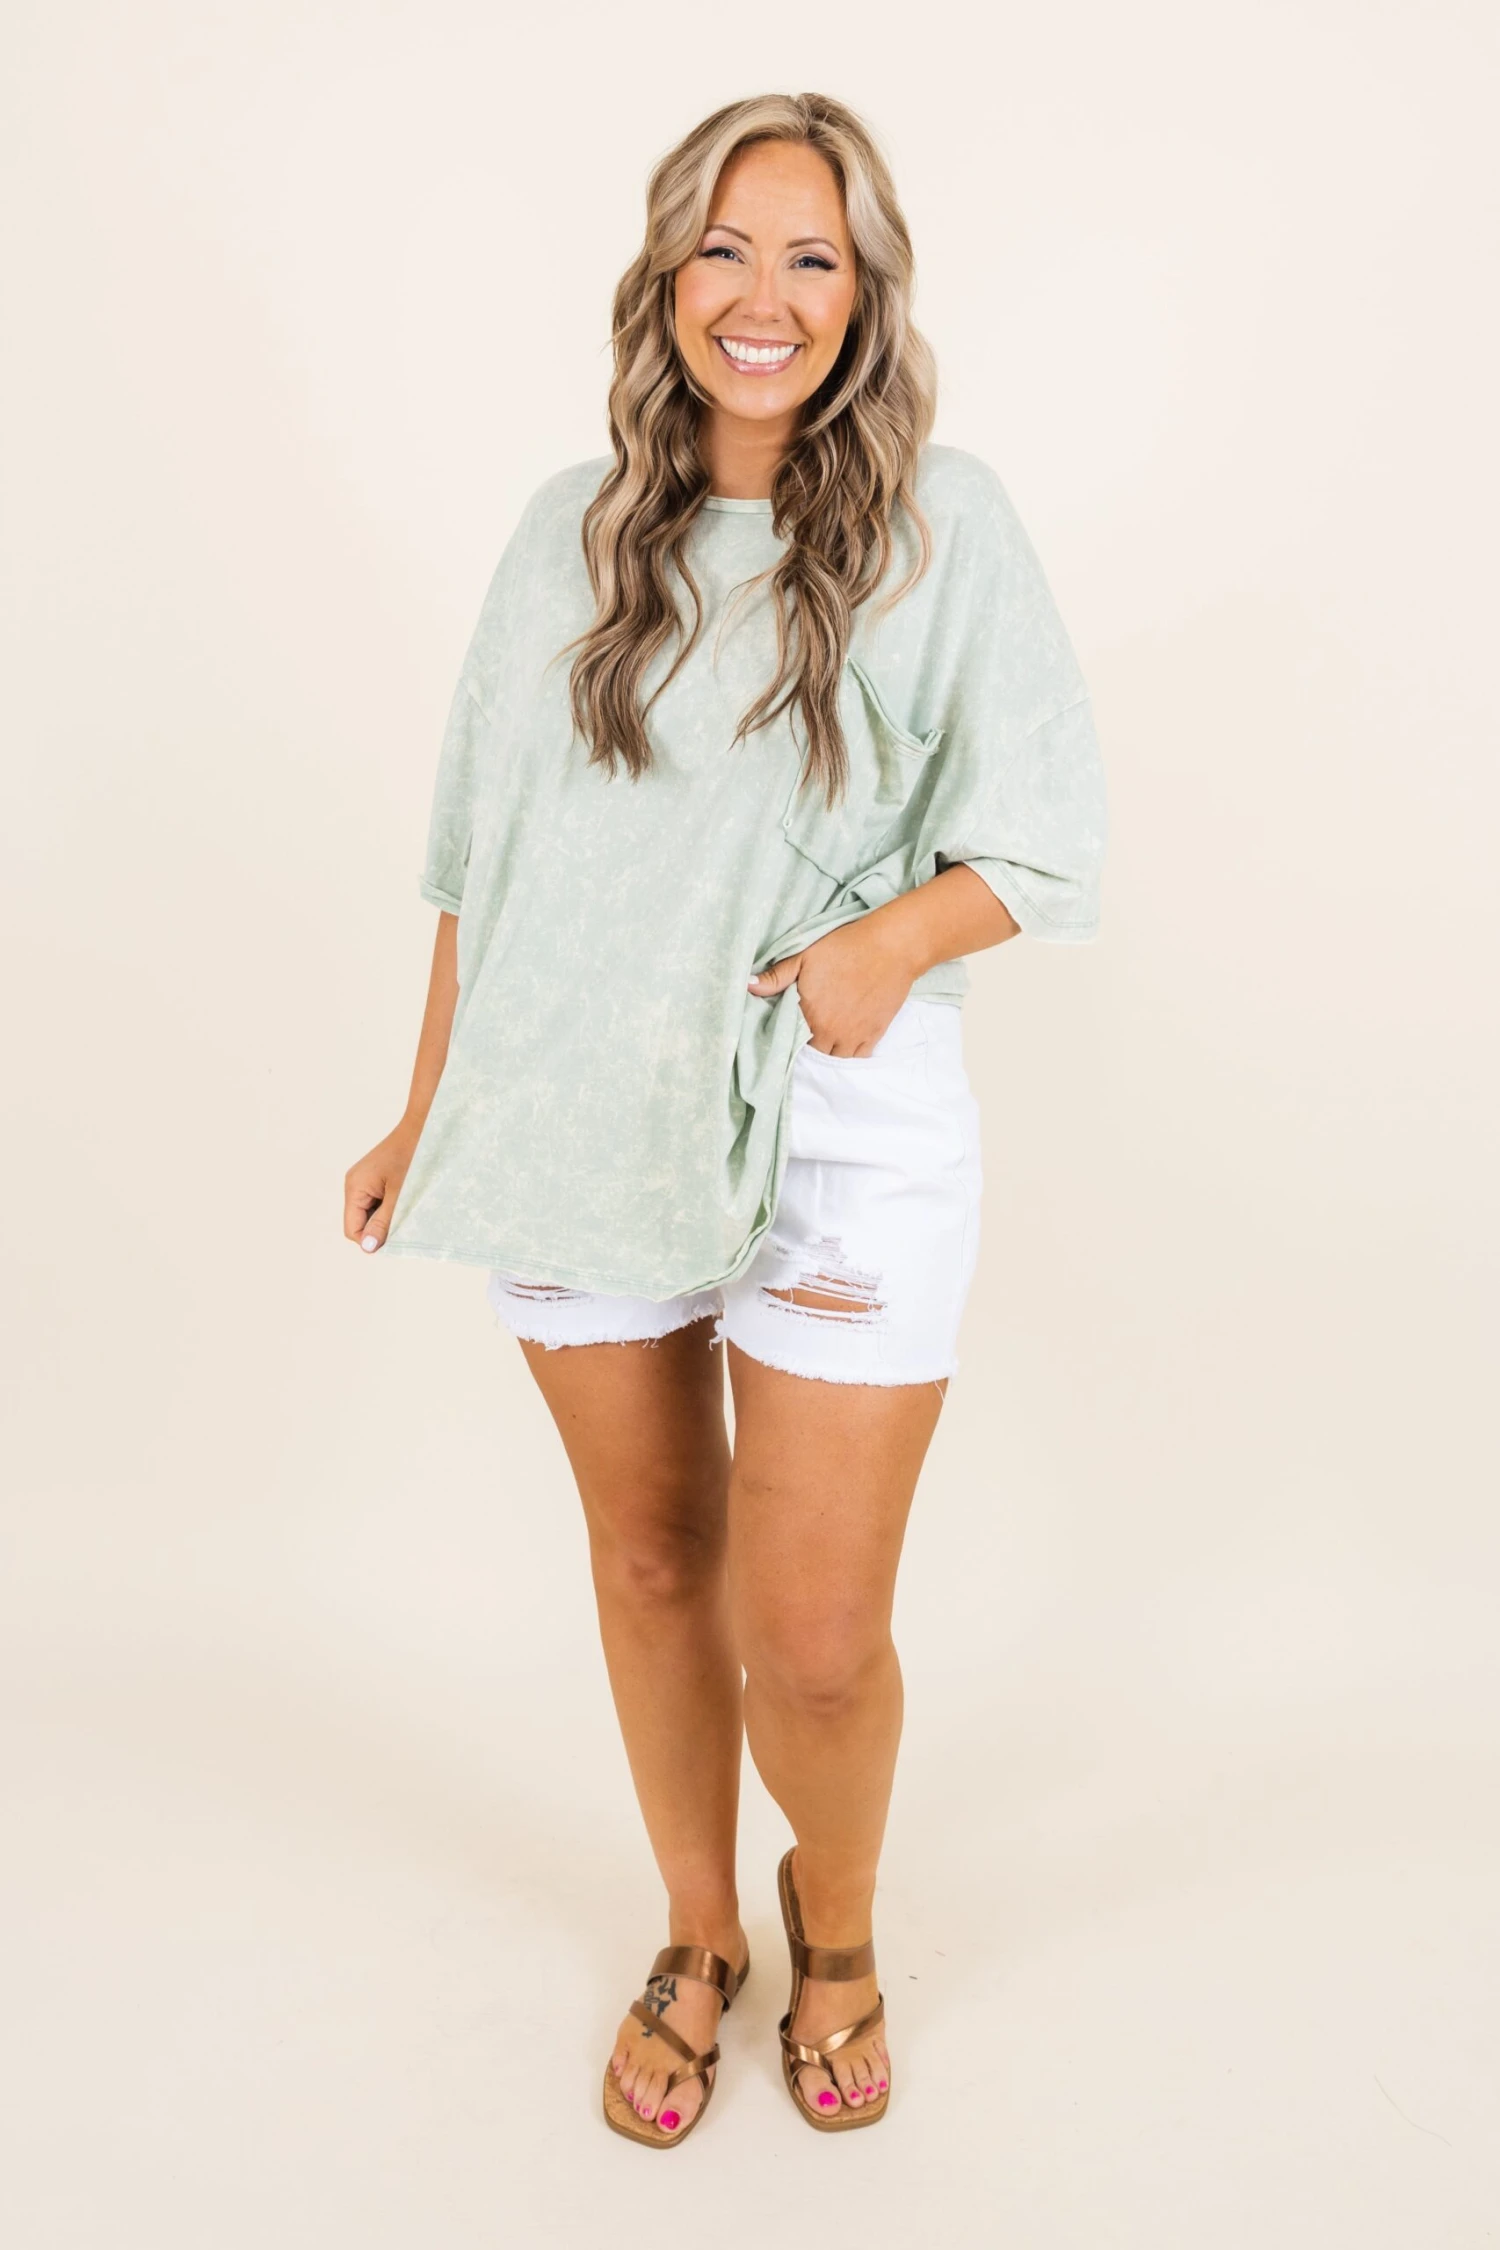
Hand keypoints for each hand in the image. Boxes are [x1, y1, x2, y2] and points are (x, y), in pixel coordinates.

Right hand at [344, 1124, 418, 1252]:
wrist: (425, 1125)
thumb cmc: (414, 1156)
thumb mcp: (400, 1195)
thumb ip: (383, 1222)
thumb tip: (367, 1248)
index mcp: (354, 1187)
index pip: (352, 1230)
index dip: (371, 1240)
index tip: (397, 1238)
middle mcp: (354, 1184)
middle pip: (360, 1222)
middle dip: (380, 1227)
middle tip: (406, 1219)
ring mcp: (365, 1180)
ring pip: (371, 1213)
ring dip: (388, 1217)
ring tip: (408, 1206)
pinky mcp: (376, 1177)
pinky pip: (379, 1201)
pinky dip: (392, 1206)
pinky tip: (408, 1198)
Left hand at [748, 917, 916, 1055]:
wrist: (891, 947)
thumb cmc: (845, 947)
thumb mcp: (805, 956)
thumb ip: (776, 976)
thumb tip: (748, 986)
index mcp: (808, 1013)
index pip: (790, 1037)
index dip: (790, 1032)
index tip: (792, 1024)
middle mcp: (829, 1031)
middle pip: (812, 1050)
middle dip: (809, 1042)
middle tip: (811, 1028)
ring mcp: (852, 1036)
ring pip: (834, 1057)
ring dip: (828, 1049)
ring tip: (827, 1035)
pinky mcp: (874, 1034)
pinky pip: (857, 1056)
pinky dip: (850, 1052)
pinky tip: (846, 1040)